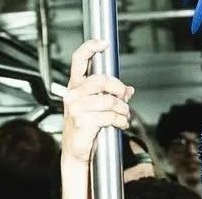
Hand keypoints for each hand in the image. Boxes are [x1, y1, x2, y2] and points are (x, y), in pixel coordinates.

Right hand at [61, 39, 133, 163]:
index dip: (90, 48)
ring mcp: (76, 107)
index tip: (102, 43)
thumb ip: (112, 96)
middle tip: (124, 97)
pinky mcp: (83, 121)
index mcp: (75, 87)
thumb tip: (129, 90)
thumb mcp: (98, 108)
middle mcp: (73, 94)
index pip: (79, 61)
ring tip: (124, 116)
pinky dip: (120, 121)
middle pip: (101, 80)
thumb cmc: (85, 129)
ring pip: (109, 101)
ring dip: (122, 109)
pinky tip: (121, 125)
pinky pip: (109, 116)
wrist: (76, 152)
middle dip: (118, 88)